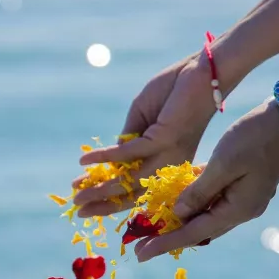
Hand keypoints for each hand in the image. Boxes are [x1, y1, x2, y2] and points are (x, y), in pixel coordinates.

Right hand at [73, 54, 217, 217]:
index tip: (84, 201)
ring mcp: (168, 155)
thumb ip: (127, 142)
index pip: (134, 189)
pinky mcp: (164, 139)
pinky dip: (103, 157)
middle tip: (76, 206)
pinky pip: (127, 154)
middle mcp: (169, 166)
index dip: (108, 197)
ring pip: (129, 180)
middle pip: (131, 192)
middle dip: (101, 200)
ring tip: (76, 190)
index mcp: (166, 163)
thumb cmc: (173, 93)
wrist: (202, 72)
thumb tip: (109, 162)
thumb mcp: (143, 121)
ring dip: (99, 186)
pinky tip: (85, 161)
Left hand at [134, 77, 278, 262]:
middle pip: (197, 230)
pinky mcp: (243, 186)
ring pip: (204, 217)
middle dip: (168, 238)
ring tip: (151, 226)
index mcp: (238, 209)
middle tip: (139, 246)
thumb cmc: (256, 137)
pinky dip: (192, 202)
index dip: (164, 244)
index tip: (139, 255)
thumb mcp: (223, 163)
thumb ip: (198, 191)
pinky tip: (173, 201)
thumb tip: (177, 215)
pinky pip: (211, 200)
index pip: (193, 233)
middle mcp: (241, 210)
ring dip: (178, 221)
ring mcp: (244, 199)